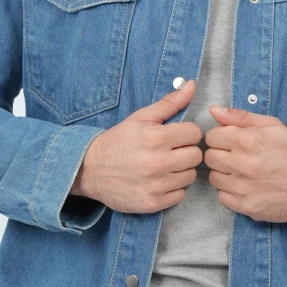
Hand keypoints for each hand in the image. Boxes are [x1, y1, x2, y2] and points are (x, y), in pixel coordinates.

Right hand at [70, 79, 202, 213]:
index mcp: (157, 137)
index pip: (195, 133)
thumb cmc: (119, 140)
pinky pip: (180, 195)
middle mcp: (158, 162)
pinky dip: (172, 188)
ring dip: (180, 170)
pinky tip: (159, 180)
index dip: (186, 132)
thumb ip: (170, 102)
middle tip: (170, 150)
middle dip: (185, 151)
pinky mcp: (153, 203)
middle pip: (196, 156)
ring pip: (190, 176)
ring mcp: (156, 185)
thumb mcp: (141, 117)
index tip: (175, 135)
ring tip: (164, 165)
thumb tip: (191, 84)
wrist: (90, 168)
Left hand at [204, 106, 286, 222]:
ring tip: (240, 171)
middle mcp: (242, 164)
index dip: (219, 137)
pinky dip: (230, 191)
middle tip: (234, 156)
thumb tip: (213, 110)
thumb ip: (239, 116)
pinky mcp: (246, 206)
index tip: (229, 141)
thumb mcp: (271, 125)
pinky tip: (244, 186)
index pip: (211, 137)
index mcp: (246, 141)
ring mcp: (243, 188)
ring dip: (224, 173)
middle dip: (219, 154)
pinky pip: (222, 197)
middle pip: (209, 157)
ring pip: (214, 178)